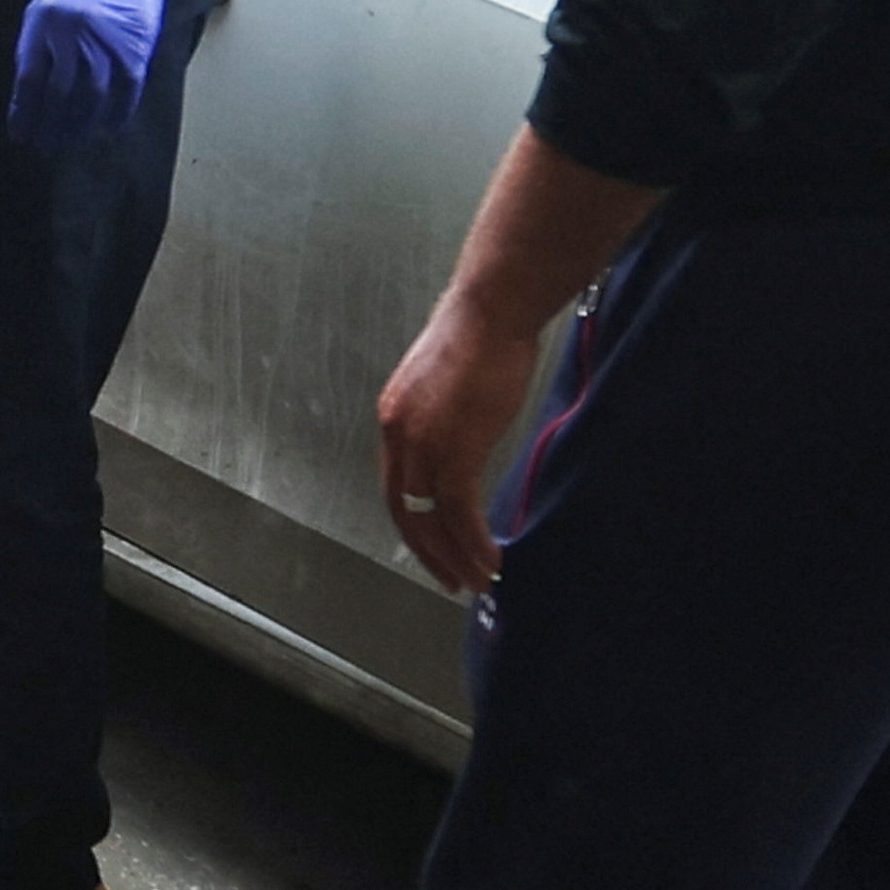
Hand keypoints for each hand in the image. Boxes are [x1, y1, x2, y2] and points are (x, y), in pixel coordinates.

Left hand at [5, 0, 184, 151]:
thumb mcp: (43, 7)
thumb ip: (34, 47)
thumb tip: (26, 95)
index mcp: (45, 23)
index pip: (29, 81)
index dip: (24, 113)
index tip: (21, 134)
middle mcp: (74, 34)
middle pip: (59, 95)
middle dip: (49, 126)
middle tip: (44, 146)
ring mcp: (107, 42)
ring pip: (91, 99)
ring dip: (78, 127)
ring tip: (69, 142)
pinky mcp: (136, 49)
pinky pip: (125, 94)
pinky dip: (115, 116)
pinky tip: (104, 129)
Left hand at [371, 283, 538, 597]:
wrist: (494, 309)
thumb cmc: (484, 334)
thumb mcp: (451, 381)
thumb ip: (448, 415)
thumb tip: (466, 435)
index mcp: (395, 417)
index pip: (396, 484)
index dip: (414, 520)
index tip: (434, 545)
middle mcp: (398, 434)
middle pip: (403, 509)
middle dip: (429, 551)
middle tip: (452, 578)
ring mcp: (423, 443)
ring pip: (431, 518)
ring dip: (455, 556)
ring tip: (479, 580)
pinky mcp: (454, 449)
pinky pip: (459, 512)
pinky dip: (474, 542)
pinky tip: (492, 559)